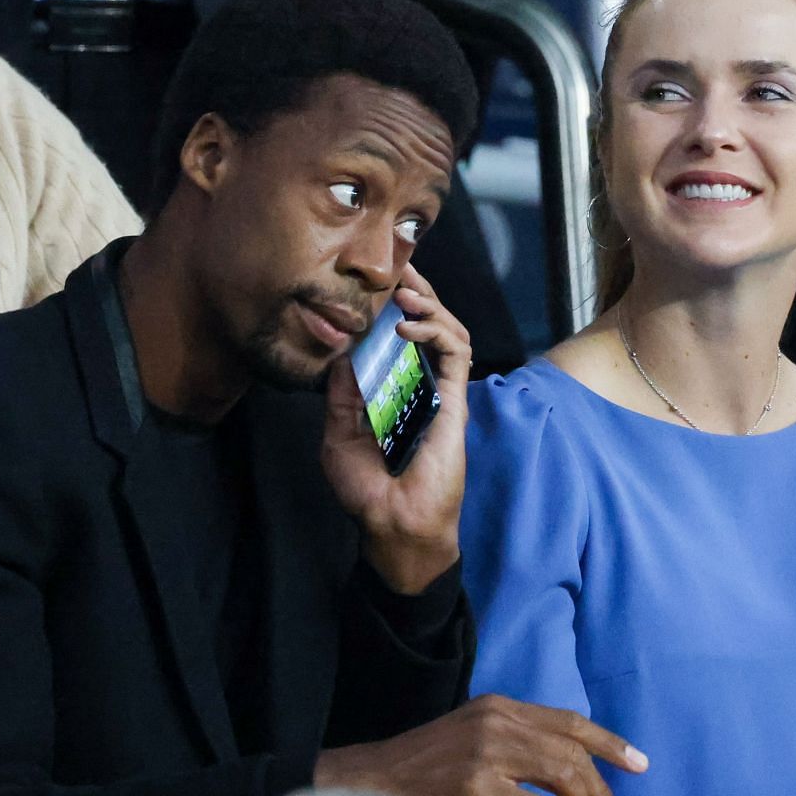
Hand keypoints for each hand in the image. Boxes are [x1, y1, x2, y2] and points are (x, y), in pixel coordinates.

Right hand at [314, 694, 649, 795]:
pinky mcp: (476, 784)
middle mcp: (497, 721)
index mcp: (500, 706)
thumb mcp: (472, 737)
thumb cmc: (425, 769)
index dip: (608, 743)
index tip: (638, 764)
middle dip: (601, 791)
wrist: (373, 782)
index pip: (569, 721)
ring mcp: (486, 751)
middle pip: (573, 753)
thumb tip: (567, 772)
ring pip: (562, 777)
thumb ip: (515, 742)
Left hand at [321, 267, 470, 595]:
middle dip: (418, 294)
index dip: (394, 308)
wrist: (393, 524)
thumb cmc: (367, 491)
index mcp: (397, 392)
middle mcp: (423, 387)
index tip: (378, 283)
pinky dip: (435, 333)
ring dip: (430, 306)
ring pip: (450, 332)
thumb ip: (342, 394)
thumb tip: (341, 351)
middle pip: (430, 326)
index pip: (401, 339)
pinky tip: (407, 328)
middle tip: (400, 272)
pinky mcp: (456, 402)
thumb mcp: (339, 435)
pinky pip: (456, 354)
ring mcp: (442, 393)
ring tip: (405, 295)